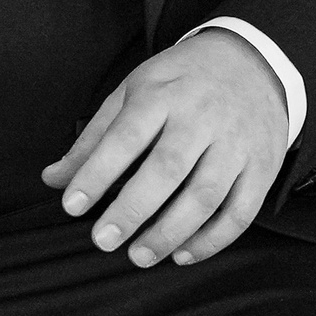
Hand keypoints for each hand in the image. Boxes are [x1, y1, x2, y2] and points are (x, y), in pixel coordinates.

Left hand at [43, 29, 288, 267]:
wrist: (255, 61)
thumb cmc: (184, 80)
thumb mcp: (135, 90)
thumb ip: (95, 137)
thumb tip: (54, 179)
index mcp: (163, 94)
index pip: (126, 136)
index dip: (97, 173)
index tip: (72, 205)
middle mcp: (202, 117)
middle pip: (168, 168)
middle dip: (132, 209)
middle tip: (103, 240)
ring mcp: (236, 143)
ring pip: (205, 195)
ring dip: (170, 232)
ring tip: (139, 255)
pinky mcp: (261, 167)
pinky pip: (240, 211)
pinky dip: (212, 240)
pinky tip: (183, 254)